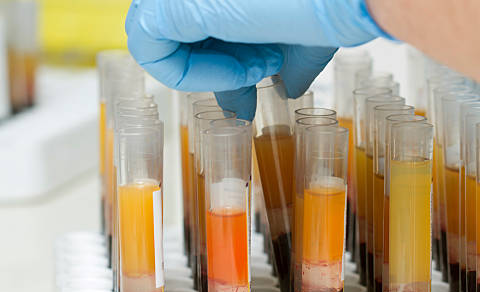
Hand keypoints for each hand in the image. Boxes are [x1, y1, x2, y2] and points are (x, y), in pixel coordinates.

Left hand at [125, 0, 388, 117]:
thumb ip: (283, 66)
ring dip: (212, 72)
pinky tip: (240, 71)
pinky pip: (152, 50)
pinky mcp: (168, 1)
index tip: (251, 95)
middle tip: (254, 89)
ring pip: (162, 43)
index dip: (222, 69)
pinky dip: (192, 75)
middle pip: (180, 38)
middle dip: (218, 74)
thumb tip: (285, 89)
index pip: (198, 30)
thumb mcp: (297, 44)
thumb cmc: (327, 5)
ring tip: (257, 68)